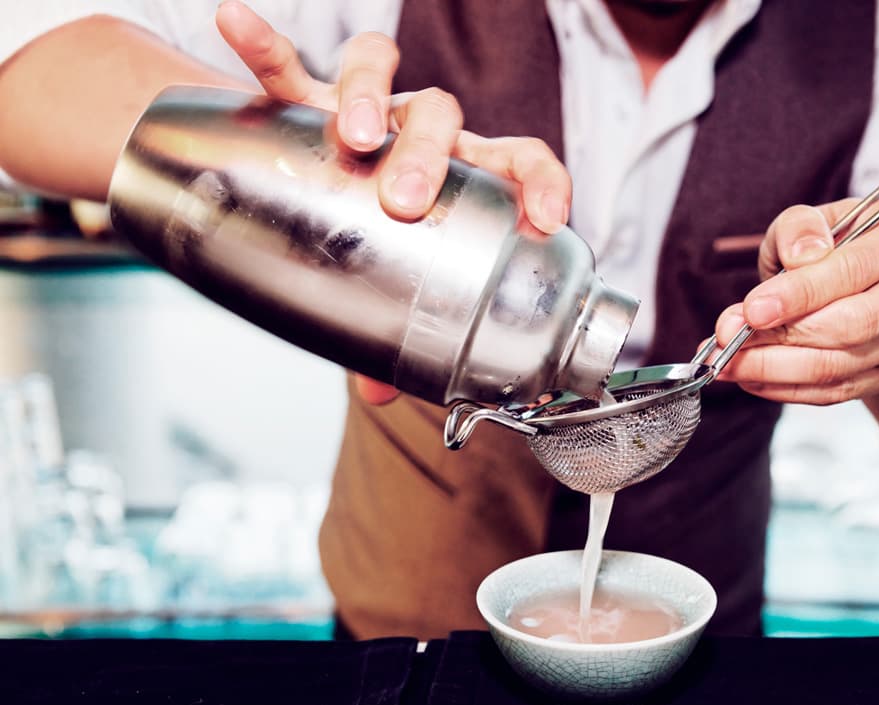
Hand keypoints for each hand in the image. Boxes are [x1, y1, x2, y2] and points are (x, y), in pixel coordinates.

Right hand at [215, 0, 571, 403]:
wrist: (317, 181)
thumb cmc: (374, 236)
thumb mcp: (396, 280)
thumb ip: (395, 329)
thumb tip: (385, 394)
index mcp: (463, 175)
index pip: (520, 160)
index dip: (543, 183)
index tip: (547, 219)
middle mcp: (422, 133)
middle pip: (440, 118)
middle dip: (426, 156)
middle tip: (404, 201)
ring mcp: (365, 110)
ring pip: (377, 71)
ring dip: (364, 96)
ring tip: (347, 135)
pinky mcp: (303, 96)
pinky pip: (284, 62)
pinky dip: (261, 44)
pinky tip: (232, 22)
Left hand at [711, 200, 878, 404]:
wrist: (856, 280)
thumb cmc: (828, 244)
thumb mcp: (809, 220)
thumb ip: (799, 228)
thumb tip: (802, 257)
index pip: (855, 269)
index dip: (800, 294)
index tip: (751, 310)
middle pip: (855, 324)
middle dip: (782, 337)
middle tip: (729, 340)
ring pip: (842, 365)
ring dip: (774, 368)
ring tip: (728, 362)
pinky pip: (836, 392)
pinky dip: (786, 388)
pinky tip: (751, 378)